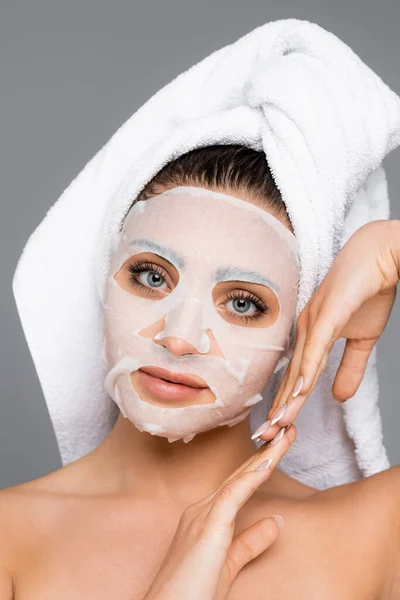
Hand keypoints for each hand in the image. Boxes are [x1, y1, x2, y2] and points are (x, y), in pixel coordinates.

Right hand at [143, 424, 295, 599]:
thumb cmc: (191, 593)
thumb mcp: (228, 564)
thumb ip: (250, 541)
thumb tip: (275, 523)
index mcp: (205, 517)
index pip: (240, 484)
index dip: (262, 464)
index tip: (281, 446)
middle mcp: (202, 509)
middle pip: (241, 474)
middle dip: (266, 451)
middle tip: (289, 429)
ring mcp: (202, 515)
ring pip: (239, 478)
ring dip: (265, 456)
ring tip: (286, 435)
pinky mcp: (207, 527)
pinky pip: (233, 496)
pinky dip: (250, 477)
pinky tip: (266, 463)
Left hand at [252, 219, 399, 441]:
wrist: (380, 257)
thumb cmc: (368, 292)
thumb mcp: (363, 341)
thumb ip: (349, 368)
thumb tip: (338, 398)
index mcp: (311, 336)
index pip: (297, 377)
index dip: (287, 404)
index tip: (277, 429)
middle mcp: (305, 330)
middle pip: (291, 377)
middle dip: (279, 409)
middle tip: (266, 438)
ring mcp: (314, 322)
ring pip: (299, 368)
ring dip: (289, 398)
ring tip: (278, 425)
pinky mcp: (326, 315)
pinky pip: (315, 349)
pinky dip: (307, 371)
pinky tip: (300, 392)